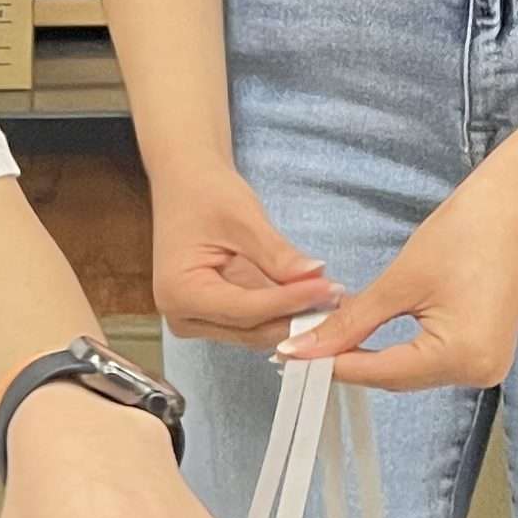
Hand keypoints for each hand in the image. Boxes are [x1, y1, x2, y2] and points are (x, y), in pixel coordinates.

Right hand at [147, 164, 340, 344]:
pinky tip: (313, 298)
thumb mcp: (243, 219)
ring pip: (255, 331)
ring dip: (294, 317)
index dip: (289, 302)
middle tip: (338, 297)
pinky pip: (253, 322)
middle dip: (296, 315)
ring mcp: (195, 321)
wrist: (184, 185)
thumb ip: (276, 254)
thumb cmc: (204, 194)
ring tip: (332, 298)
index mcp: (179, 293)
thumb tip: (316, 277)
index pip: (245, 309)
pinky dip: (283, 311)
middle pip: (250, 328)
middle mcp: (182, 317)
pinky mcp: (212, 317)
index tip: (328, 290)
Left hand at [290, 168, 517, 391]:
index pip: (381, 372)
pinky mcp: (485, 351)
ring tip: (325, 341)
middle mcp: (479, 372)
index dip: (332, 365)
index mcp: (462, 356)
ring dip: (370, 358)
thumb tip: (304, 348)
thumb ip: (351, 321)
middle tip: (301, 346)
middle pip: (396, 378)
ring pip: (410, 372)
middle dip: (349, 362)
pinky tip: (364, 339)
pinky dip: (397, 351)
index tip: (290, 356)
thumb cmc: (466, 231)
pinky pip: (429, 360)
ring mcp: (486, 365)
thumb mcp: (400, 280)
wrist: (517, 204)